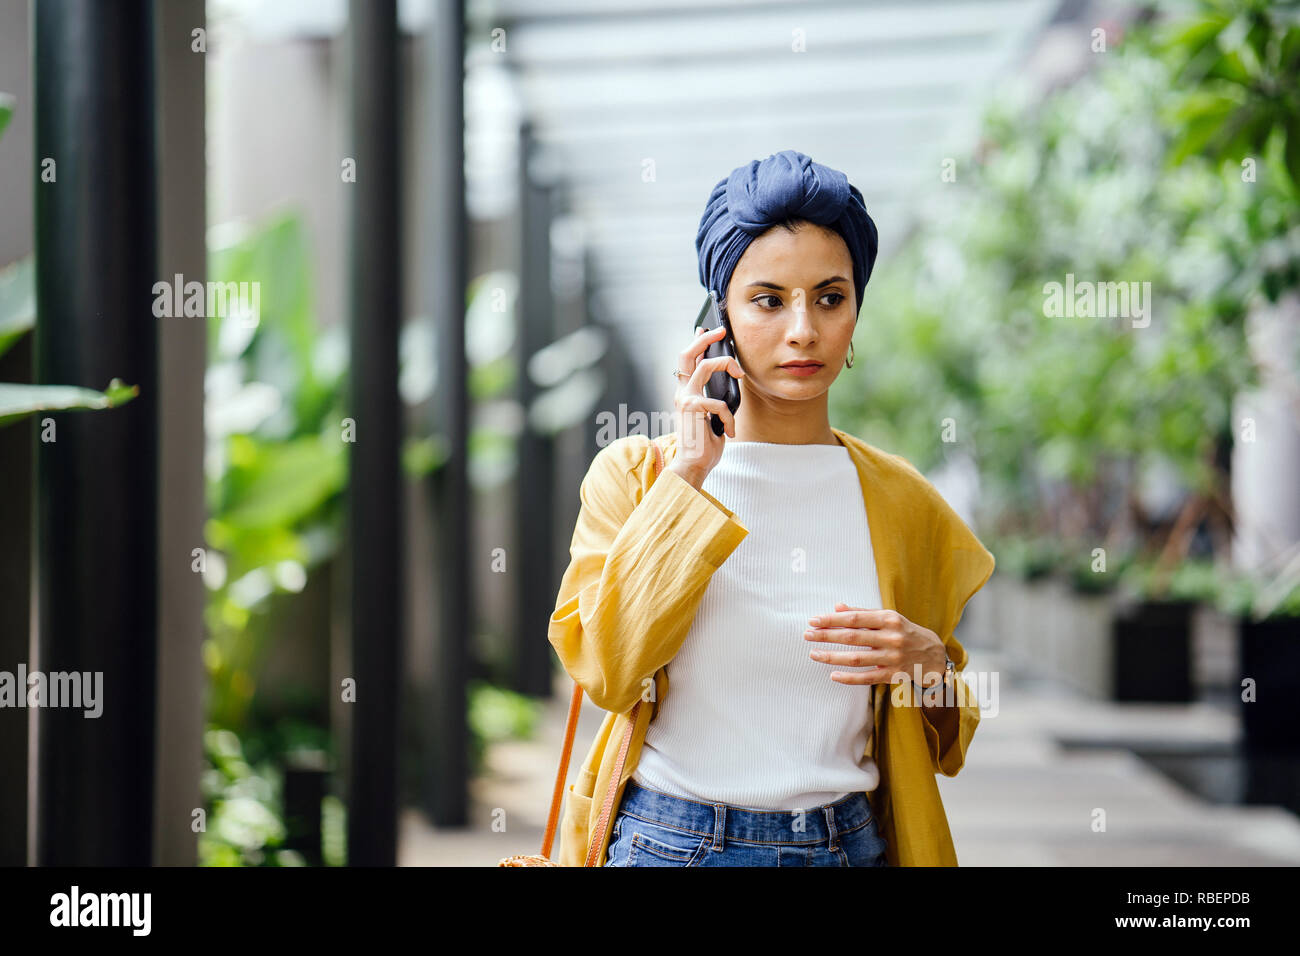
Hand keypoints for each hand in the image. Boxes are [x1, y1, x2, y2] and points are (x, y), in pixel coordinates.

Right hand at [669, 325, 744, 488]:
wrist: (693, 466)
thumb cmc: (704, 445)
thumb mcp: (713, 417)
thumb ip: (716, 400)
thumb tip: (731, 383)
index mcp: (686, 394)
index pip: (688, 362)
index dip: (696, 343)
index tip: (705, 329)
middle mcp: (682, 393)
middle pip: (687, 354)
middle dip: (705, 339)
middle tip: (721, 332)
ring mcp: (685, 399)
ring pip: (704, 366)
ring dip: (725, 364)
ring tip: (739, 374)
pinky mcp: (692, 409)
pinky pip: (718, 402)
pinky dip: (729, 416)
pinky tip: (729, 430)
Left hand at [803, 603, 946, 685]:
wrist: (934, 654)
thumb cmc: (905, 632)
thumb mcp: (888, 617)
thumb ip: (863, 612)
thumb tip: (837, 607)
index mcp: (889, 619)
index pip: (854, 618)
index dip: (832, 619)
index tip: (813, 620)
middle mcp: (891, 637)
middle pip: (852, 637)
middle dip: (826, 636)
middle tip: (807, 635)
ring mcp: (892, 658)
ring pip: (856, 659)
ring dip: (832, 657)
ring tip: (814, 654)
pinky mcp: (893, 675)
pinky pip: (867, 678)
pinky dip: (849, 678)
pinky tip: (833, 675)